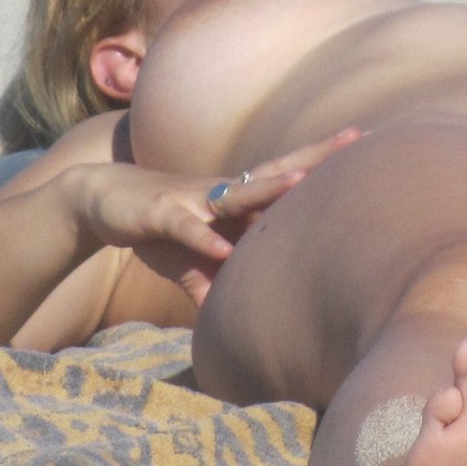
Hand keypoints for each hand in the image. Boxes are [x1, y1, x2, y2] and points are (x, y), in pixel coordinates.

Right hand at [77, 127, 360, 305]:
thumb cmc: (157, 229)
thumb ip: (219, 289)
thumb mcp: (194, 264)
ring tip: (302, 182)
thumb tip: (237, 327)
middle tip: (357, 137)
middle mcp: (223, 194)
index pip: (288, 179)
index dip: (324, 164)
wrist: (100, 202)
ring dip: (269, 189)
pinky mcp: (162, 213)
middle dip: (316, 156)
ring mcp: (194, 199)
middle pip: (277, 172)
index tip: (366, 146)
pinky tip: (225, 250)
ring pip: (238, 193)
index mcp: (238, 201)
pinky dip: (205, 238)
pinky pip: (188, 227)